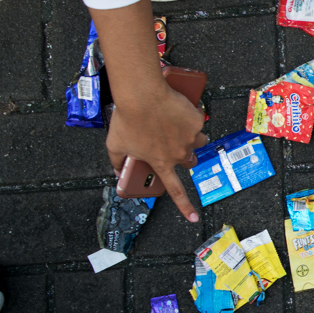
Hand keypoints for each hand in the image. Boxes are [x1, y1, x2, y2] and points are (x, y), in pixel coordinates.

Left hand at [107, 82, 206, 221]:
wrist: (142, 94)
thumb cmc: (128, 118)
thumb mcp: (115, 144)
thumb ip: (117, 162)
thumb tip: (116, 172)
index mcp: (161, 162)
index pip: (175, 190)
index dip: (185, 206)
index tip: (193, 217)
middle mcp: (179, 153)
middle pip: (190, 161)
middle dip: (185, 154)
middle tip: (174, 143)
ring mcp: (190, 137)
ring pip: (198, 142)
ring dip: (191, 137)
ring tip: (176, 124)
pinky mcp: (196, 121)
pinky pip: (198, 121)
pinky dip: (189, 116)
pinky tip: (176, 109)